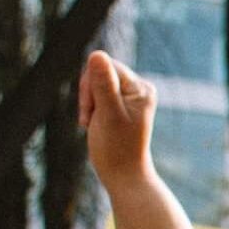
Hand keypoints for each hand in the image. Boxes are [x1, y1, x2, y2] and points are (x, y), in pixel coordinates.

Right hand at [77, 51, 159, 192]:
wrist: (122, 174)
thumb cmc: (117, 148)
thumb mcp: (108, 114)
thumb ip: (103, 85)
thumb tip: (96, 54)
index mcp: (141, 88)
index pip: (106, 66)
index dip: (91, 84)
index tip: (93, 109)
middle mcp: (139, 89)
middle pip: (99, 72)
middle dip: (88, 94)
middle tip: (90, 118)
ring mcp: (129, 96)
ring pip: (94, 83)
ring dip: (86, 102)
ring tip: (91, 122)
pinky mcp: (118, 104)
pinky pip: (95, 94)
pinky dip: (88, 107)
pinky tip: (92, 123)